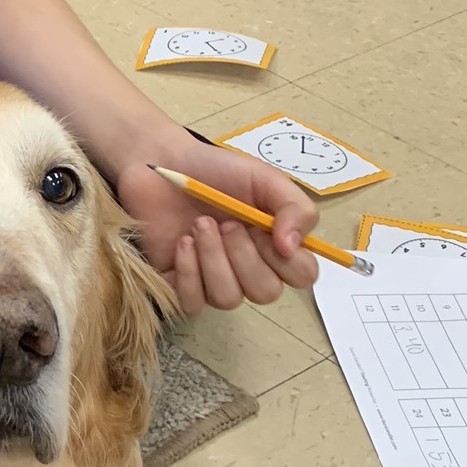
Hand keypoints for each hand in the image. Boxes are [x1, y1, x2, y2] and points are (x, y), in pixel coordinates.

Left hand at [117, 133, 318, 315]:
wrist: (163, 163)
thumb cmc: (217, 171)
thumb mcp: (265, 178)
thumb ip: (294, 208)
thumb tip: (292, 247)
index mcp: (276, 245)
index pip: (302, 275)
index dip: (286, 260)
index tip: (262, 229)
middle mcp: (249, 269)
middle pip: (266, 292)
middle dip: (244, 255)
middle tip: (226, 223)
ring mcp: (215, 281)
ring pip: (229, 299)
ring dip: (214, 258)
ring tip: (200, 224)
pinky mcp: (180, 286)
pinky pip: (194, 302)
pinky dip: (189, 271)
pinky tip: (182, 243)